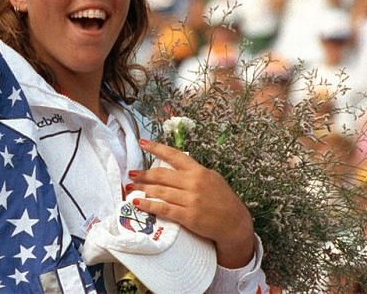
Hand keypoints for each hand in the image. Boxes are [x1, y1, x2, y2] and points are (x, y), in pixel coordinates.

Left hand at [128, 139, 254, 268]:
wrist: (235, 223)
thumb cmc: (223, 200)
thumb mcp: (212, 178)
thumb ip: (193, 172)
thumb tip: (174, 167)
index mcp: (198, 171)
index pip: (174, 155)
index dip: (156, 148)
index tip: (143, 142)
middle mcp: (193, 183)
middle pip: (161, 175)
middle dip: (143, 174)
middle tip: (131, 173)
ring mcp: (190, 199)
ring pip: (160, 191)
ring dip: (142, 189)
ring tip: (130, 187)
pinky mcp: (188, 216)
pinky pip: (163, 209)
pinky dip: (148, 205)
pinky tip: (137, 203)